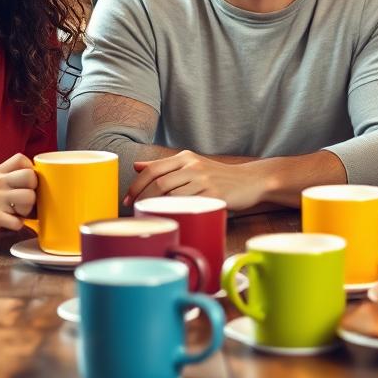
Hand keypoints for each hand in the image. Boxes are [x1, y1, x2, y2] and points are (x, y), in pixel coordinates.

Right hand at [0, 153, 36, 240]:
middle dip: (33, 190)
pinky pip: (18, 221)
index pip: (22, 159)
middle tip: (25, 200)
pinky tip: (10, 221)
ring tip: (17, 212)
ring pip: (29, 198)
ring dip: (27, 209)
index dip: (30, 170)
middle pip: (30, 177)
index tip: (26, 183)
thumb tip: (43, 179)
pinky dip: (17, 224)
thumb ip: (13, 176)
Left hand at [125, 151, 269, 211]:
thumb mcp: (192, 164)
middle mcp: (194, 166)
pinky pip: (189, 207)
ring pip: (171, 196)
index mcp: (186, 157)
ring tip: (149, 218)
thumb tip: (137, 166)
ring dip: (156, 210)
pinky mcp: (215, 197)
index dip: (136, 185)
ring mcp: (205, 181)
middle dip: (142, 200)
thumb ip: (165, 165)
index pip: (153, 169)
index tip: (127, 199)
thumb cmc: (217, 176)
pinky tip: (170, 220)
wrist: (250, 181)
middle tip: (135, 212)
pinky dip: (175, 214)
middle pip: (159, 184)